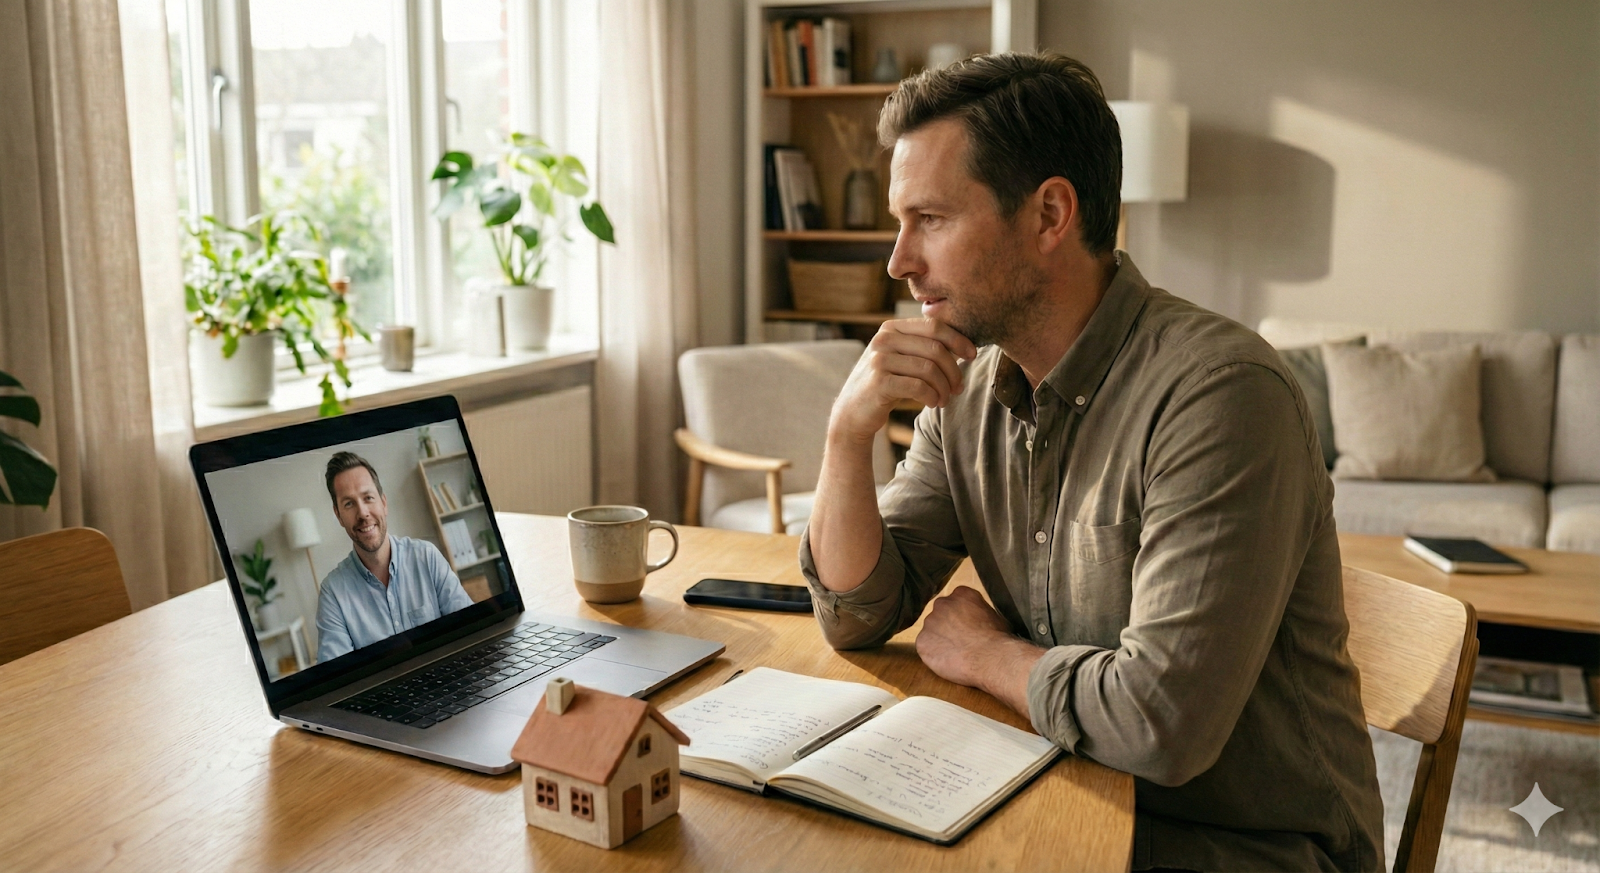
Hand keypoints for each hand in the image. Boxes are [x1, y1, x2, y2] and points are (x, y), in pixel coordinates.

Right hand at [829, 318, 978, 444]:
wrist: (853, 412)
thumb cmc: (885, 384)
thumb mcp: (900, 358)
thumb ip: (923, 346)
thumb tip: (964, 345)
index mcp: (891, 327)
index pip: (933, 326)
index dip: (958, 340)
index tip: (973, 355)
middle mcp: (883, 339)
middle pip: (934, 348)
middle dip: (953, 370)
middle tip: (958, 387)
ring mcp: (878, 360)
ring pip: (929, 369)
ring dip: (944, 387)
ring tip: (944, 399)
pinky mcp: (878, 382)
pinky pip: (918, 387)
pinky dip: (932, 397)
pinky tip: (933, 403)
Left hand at [915, 586, 1014, 684]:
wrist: (990, 658)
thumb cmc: (998, 639)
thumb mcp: (995, 616)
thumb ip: (980, 612)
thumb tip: (980, 618)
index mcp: (961, 594)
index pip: (956, 602)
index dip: (961, 616)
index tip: (967, 627)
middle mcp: (942, 604)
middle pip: (940, 614)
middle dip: (948, 626)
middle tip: (960, 641)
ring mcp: (929, 622)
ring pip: (931, 631)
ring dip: (940, 640)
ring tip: (956, 654)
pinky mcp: (922, 642)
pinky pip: (925, 648)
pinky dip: (934, 655)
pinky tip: (948, 661)